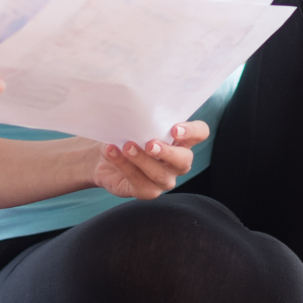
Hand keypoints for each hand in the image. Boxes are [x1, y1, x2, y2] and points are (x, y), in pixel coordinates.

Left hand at [92, 121, 208, 199]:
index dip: (193, 131)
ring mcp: (164, 179)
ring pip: (161, 175)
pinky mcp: (147, 191)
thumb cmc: (124, 136)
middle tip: (150, 144)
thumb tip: (137, 111)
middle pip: (185, 160)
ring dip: (143, 160)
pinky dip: (124, 166)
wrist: (102, 158)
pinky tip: (113, 152)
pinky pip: (139, 182)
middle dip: (168, 152)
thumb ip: (142, 120)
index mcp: (180, 140)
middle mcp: (176, 162)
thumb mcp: (134, 124)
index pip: (200, 133)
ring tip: (126, 147)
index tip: (175, 129)